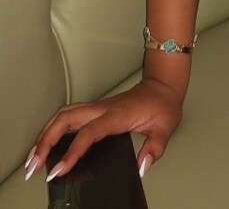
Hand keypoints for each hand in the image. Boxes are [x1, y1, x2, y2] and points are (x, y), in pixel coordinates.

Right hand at [24, 77, 182, 180]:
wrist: (163, 86)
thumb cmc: (163, 106)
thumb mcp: (165, 127)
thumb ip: (155, 148)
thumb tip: (142, 166)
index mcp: (118, 115)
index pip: (89, 132)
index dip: (72, 151)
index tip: (59, 170)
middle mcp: (103, 108)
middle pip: (66, 119)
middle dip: (46, 141)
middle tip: (34, 166)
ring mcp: (97, 106)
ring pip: (64, 114)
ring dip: (45, 133)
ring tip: (34, 157)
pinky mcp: (95, 108)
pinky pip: (68, 114)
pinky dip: (53, 127)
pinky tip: (46, 142)